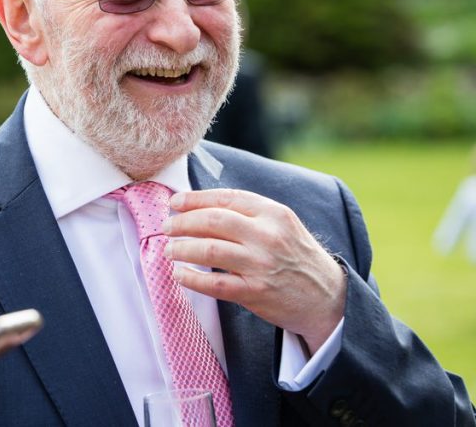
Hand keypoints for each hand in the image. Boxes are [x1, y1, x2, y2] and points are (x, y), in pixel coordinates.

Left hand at [164, 189, 346, 353]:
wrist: (328, 297)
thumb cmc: (295, 255)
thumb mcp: (281, 224)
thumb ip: (248, 212)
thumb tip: (200, 205)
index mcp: (273, 213)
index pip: (226, 198)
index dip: (194, 199)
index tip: (174, 203)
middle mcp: (268, 236)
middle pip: (212, 221)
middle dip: (182, 222)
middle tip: (166, 227)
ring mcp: (261, 265)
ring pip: (208, 250)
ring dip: (181, 249)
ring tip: (168, 249)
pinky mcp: (256, 292)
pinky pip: (214, 284)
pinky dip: (191, 278)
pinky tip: (180, 274)